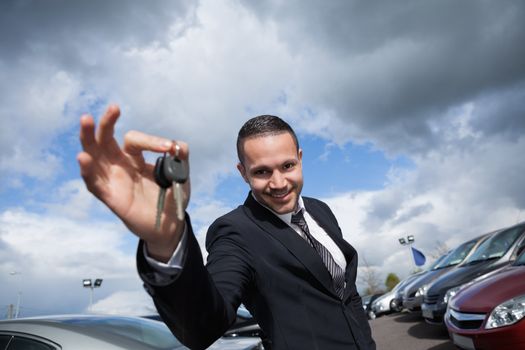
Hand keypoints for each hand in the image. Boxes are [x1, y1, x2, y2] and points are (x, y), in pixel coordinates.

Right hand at [77, 105, 190, 261]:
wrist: (170, 225)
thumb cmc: (171, 196)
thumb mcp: (180, 175)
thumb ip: (181, 159)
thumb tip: (178, 145)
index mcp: (135, 158)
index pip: (135, 140)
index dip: (151, 141)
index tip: (169, 148)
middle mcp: (119, 165)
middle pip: (105, 140)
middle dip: (106, 122)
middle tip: (113, 108)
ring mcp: (113, 180)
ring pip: (94, 156)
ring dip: (88, 138)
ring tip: (86, 120)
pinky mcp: (111, 197)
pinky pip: (94, 184)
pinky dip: (88, 171)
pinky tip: (84, 158)